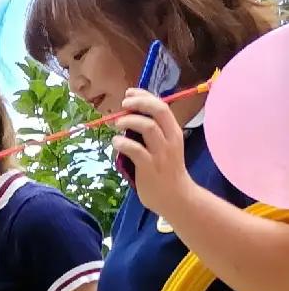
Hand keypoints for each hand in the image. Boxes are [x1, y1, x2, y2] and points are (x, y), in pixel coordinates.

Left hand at [112, 90, 198, 218]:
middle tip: (123, 104)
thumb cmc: (165, 170)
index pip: (162, 105)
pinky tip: (116, 142)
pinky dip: (123, 143)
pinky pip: (136, 150)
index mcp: (173, 131)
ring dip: (129, 121)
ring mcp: (161, 153)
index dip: (144, 96)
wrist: (176, 196)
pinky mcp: (150, 167)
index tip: (129, 93)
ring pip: (148, 127)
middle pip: (158, 111)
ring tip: (117, 124)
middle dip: (139, 103)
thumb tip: (130, 117)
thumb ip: (151, 133)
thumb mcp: (163, 146)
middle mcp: (170, 139)